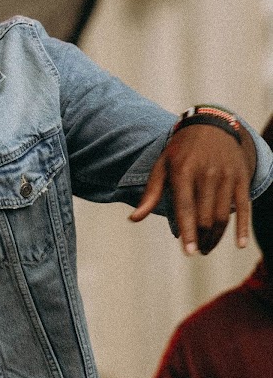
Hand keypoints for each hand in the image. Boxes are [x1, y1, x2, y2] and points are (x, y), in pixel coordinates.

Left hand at [129, 124, 255, 254]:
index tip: (188, 252)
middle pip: (205, 215)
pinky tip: (239, 244)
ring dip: (216, 236)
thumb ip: (151, 194)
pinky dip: (242, 227)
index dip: (188, 231)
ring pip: (223, 214)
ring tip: (207, 248)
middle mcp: (206, 174)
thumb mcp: (161, 166)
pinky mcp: (241, 178)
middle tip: (196, 252)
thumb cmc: (181, 150)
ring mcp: (226, 176)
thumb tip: (133, 219)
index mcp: (183, 171)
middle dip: (201, 238)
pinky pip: (244, 207)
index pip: (185, 208)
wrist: (211, 125)